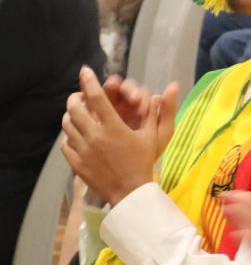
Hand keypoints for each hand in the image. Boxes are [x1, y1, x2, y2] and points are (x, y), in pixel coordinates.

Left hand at [61, 67, 172, 204]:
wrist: (131, 193)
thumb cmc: (144, 162)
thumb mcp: (154, 136)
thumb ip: (159, 111)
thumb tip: (171, 86)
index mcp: (114, 128)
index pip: (96, 97)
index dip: (89, 81)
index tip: (85, 71)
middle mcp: (95, 136)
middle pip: (75, 108)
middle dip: (75, 98)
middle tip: (79, 96)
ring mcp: (83, 149)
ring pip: (67, 124)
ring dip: (70, 116)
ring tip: (76, 115)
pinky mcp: (76, 162)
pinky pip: (65, 143)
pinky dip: (69, 136)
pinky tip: (77, 136)